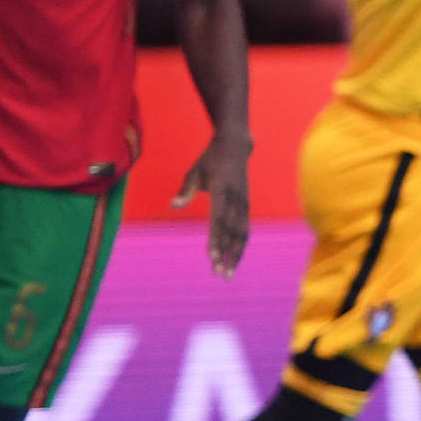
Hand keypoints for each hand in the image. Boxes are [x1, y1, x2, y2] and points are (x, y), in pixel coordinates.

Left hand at [174, 131, 250, 276]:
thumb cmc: (211, 160)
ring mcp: (244, 203)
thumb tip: (173, 205)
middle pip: (233, 232)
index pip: (218, 220)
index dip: (216, 240)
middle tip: (220, 274)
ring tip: (228, 274)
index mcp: (222, 190)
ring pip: (243, 234)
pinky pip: (245, 229)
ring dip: (236, 255)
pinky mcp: (247, 205)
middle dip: (227, 255)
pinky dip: (241, 246)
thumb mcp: (195, 171)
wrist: (236, 146)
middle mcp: (236, 199)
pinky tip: (235, 260)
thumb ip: (186, 189)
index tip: (211, 258)